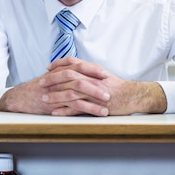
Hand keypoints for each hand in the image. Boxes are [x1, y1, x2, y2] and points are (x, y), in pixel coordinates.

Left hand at [0, 57, 166, 115]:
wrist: (132, 96)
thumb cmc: (117, 86)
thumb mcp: (102, 74)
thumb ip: (89, 71)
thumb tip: (75, 69)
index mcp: (93, 70)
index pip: (72, 63)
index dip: (59, 64)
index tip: (49, 67)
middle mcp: (92, 79)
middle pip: (68, 76)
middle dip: (52, 79)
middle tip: (41, 83)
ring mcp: (93, 92)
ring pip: (70, 92)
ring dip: (55, 95)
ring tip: (44, 99)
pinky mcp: (95, 105)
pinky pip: (77, 108)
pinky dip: (65, 110)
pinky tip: (55, 112)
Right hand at [0, 57, 109, 115]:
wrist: (21, 97)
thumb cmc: (38, 88)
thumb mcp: (51, 77)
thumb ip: (65, 73)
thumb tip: (83, 72)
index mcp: (59, 71)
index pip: (79, 66)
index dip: (93, 70)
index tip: (106, 74)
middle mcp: (58, 80)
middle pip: (80, 78)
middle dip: (97, 84)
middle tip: (110, 89)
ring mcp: (56, 92)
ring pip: (78, 94)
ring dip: (94, 100)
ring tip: (107, 105)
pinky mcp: (55, 104)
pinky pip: (73, 107)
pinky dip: (86, 110)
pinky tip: (96, 114)